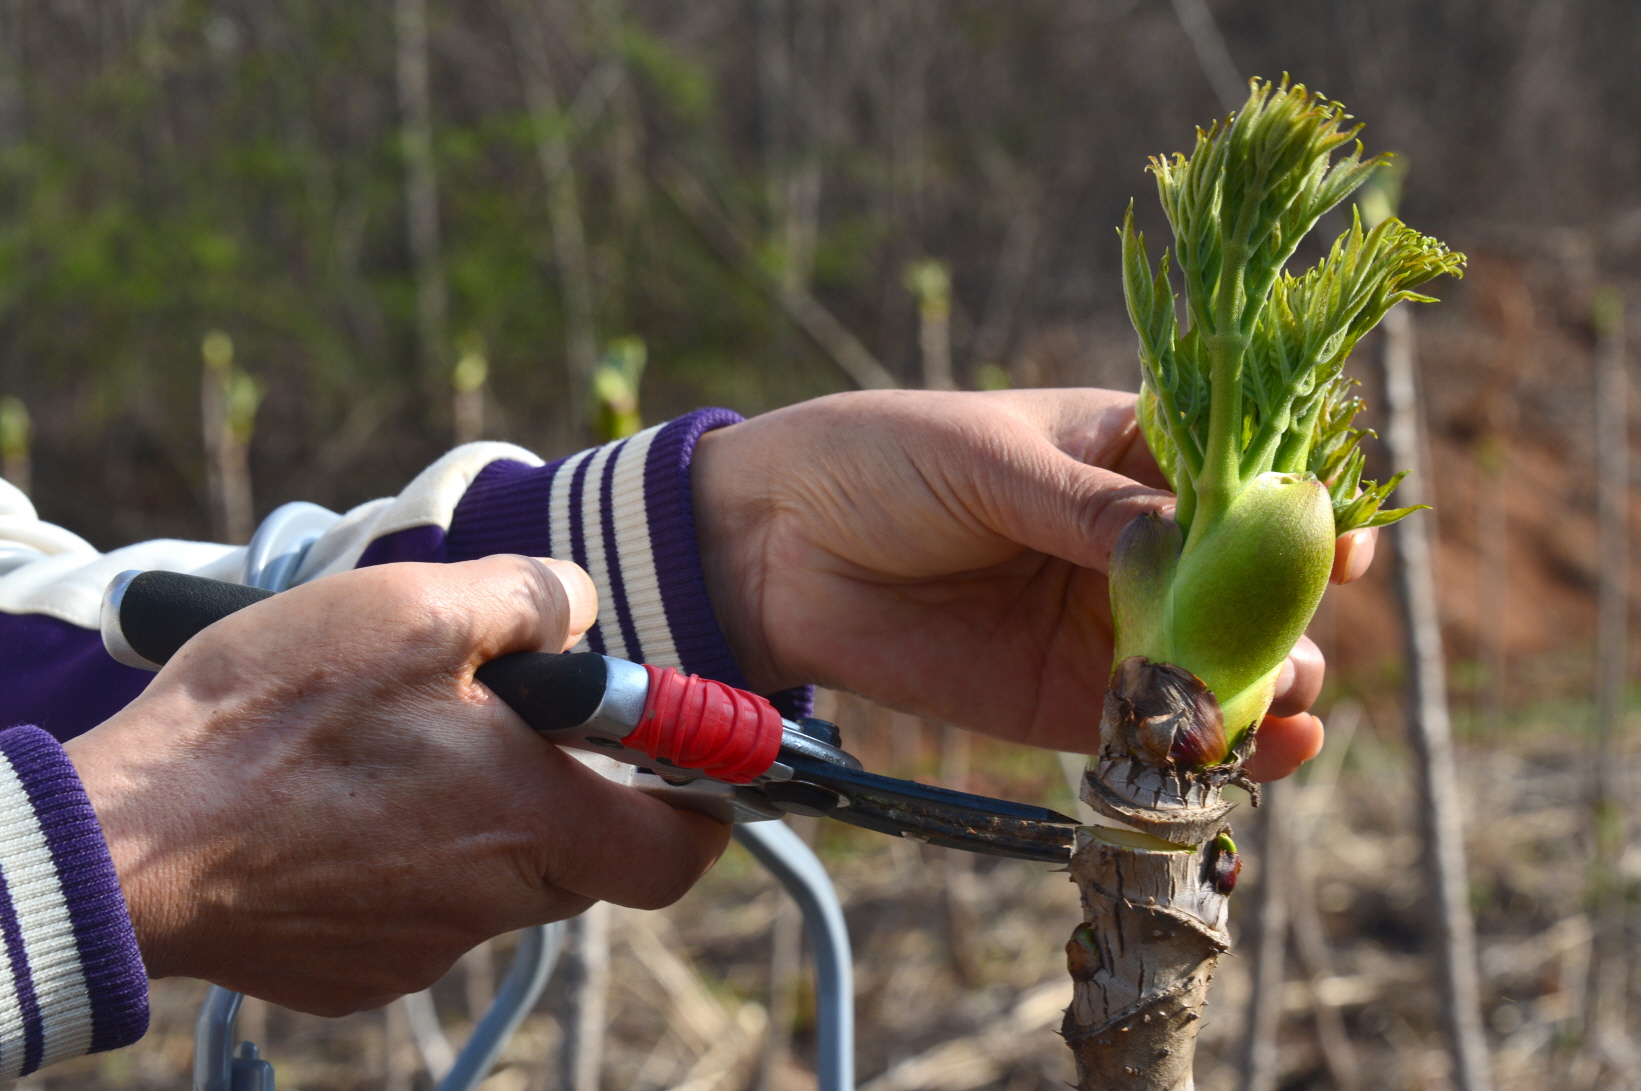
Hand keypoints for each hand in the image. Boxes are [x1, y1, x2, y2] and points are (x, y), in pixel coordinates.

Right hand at [66, 556, 728, 1014]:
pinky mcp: (353, 969)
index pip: (675, 854)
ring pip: (495, 881)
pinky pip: (416, 911)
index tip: (692, 772)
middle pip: (581, 858)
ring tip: (392, 750)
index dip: (700, 811)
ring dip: (476, 819)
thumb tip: (580, 611)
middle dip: (568, 794)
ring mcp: (419, 949)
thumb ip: (529, 600)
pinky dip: (404, 859)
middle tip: (506, 726)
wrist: (128, 839)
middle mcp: (491, 903)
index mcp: (531, 819)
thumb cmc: (271, 722)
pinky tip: (335, 807)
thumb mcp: (414, 609)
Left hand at [693, 389, 1374, 781]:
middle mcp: (1137, 545)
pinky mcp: (1069, 703)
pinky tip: (1255, 754)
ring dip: (1266, 684)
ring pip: (1219, 663)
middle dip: (1292, 613)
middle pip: (1250, 582)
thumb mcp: (992, 460)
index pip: (1243, 479)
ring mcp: (1109, 626)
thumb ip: (1093, 508)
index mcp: (1130, 456)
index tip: (1346, 541)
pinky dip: (1210, 746)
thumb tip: (1200, 538)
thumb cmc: (885, 461)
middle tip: (1299, 637)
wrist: (775, 548)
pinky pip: (1154, 728)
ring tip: (1281, 696)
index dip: (1303, 508)